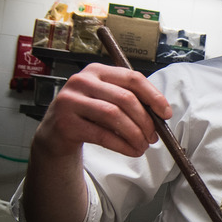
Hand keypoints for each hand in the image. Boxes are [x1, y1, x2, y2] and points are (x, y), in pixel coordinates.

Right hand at [34, 63, 172, 157]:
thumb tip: (161, 115)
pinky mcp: (66, 122)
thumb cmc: (88, 115)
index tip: (166, 114)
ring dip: (135, 134)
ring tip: (143, 146)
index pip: (132, 78)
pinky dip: (122, 145)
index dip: (153, 96)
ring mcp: (71, 100)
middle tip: (153, 136)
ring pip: (114, 116)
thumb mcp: (107, 100)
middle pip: (125, 98)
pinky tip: (131, 151)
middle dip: (145, 121)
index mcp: (97, 71)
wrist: (56, 132)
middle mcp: (82, 81)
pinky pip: (102, 135)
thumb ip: (131, 101)